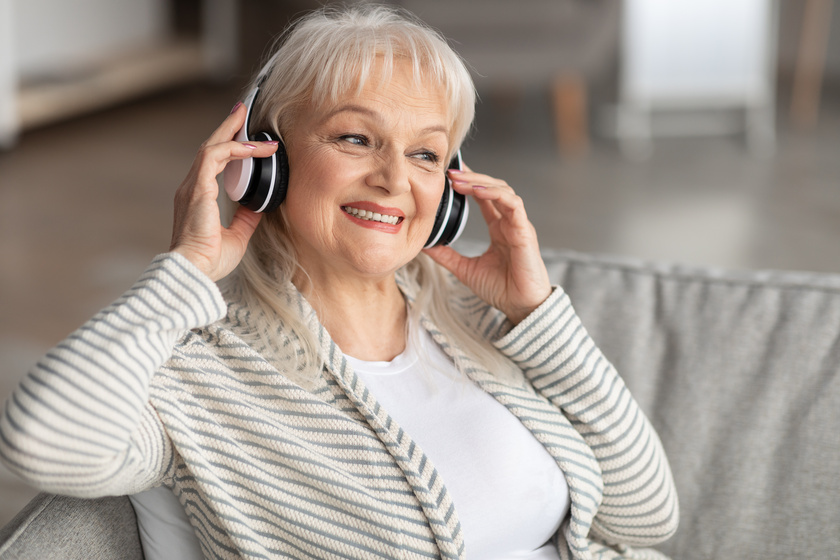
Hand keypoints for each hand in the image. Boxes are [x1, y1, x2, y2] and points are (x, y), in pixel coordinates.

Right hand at [169, 103, 277, 280]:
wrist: (194, 271)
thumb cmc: (209, 260)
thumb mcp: (238, 235)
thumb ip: (246, 218)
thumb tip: (259, 205)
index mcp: (198, 198)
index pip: (212, 163)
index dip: (228, 146)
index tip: (244, 136)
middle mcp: (192, 188)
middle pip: (209, 148)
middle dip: (226, 128)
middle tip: (241, 110)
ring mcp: (192, 187)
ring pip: (211, 148)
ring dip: (232, 133)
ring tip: (248, 119)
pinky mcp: (197, 189)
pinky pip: (213, 158)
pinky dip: (231, 149)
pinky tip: (250, 147)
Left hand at [423, 166, 551, 324]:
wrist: (521, 307)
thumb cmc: (501, 289)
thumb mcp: (465, 268)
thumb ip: (446, 255)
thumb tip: (424, 244)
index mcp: (498, 228)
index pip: (484, 196)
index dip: (468, 182)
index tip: (447, 175)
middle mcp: (509, 222)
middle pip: (492, 187)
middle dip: (471, 177)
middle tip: (448, 173)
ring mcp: (518, 224)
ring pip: (502, 190)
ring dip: (480, 182)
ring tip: (458, 180)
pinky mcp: (525, 230)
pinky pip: (512, 204)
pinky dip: (495, 194)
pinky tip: (477, 190)